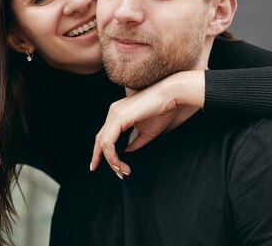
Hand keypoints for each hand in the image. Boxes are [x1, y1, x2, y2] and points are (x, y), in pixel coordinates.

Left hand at [90, 70, 204, 177]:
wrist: (171, 96)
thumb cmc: (162, 111)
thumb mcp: (146, 132)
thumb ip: (134, 141)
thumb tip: (125, 152)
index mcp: (118, 113)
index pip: (104, 134)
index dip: (101, 151)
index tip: (105, 166)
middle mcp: (113, 112)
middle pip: (100, 139)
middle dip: (101, 158)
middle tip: (115, 173)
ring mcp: (114, 114)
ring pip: (103, 142)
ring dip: (111, 160)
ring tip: (121, 171)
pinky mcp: (119, 118)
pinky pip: (109, 141)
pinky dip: (112, 155)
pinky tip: (120, 164)